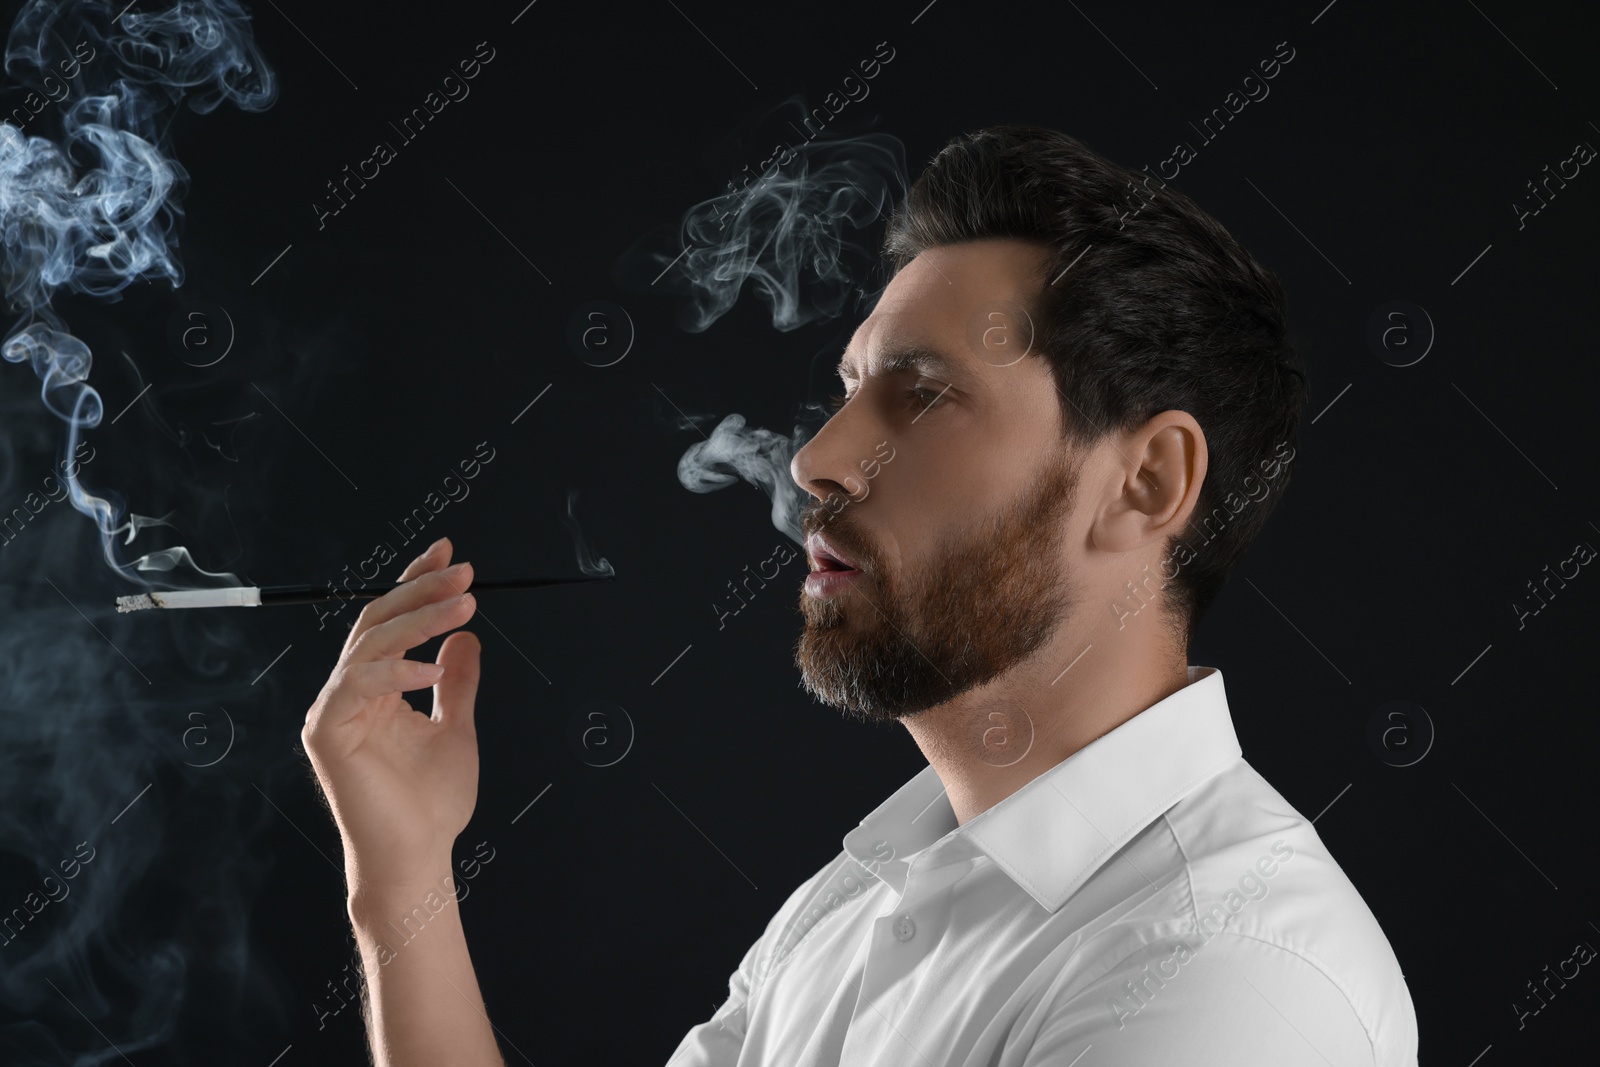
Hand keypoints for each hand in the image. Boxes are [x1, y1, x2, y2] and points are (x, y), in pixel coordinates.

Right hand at [301, 537, 481, 909]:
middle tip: (464, 572)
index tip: (450, 554)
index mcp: (374, 687)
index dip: (416, 583)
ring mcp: (334, 710)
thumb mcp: (456, 727)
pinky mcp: (327, 732)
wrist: (417, 856)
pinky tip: (433, 668)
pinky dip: (395, 670)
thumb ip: (457, 682)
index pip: (391, 621)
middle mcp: (348, 692)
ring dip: (419, 620)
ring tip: (463, 607)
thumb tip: (464, 637)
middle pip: (377, 621)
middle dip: (421, 591)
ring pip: (371, 644)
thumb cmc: (431, 804)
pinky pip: (357, 683)